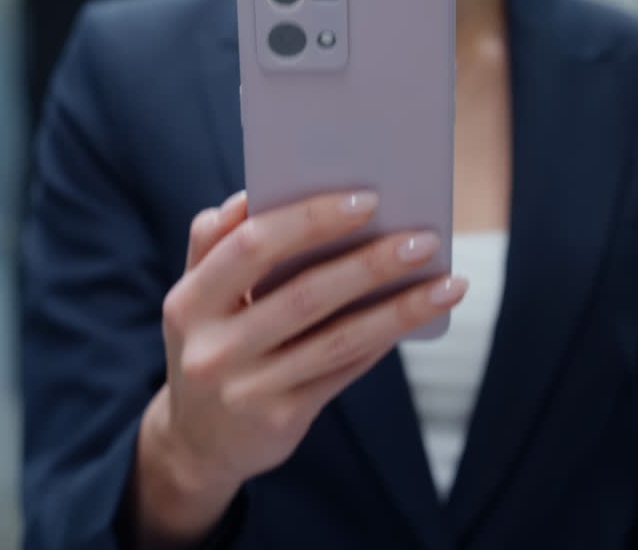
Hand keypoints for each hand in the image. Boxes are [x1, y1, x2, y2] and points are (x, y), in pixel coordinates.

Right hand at [132, 190, 466, 546]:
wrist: (196, 442)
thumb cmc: (208, 345)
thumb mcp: (194, 298)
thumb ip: (215, 245)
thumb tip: (252, 194)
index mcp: (189, 301)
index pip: (252, 246)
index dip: (309, 219)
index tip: (366, 199)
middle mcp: (213, 347)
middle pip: (304, 294)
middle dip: (369, 262)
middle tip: (423, 239)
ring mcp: (247, 388)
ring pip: (337, 338)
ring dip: (399, 308)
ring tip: (447, 283)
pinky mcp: (280, 419)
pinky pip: (343, 371)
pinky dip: (383, 339)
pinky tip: (417, 316)